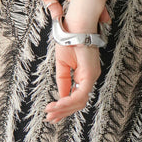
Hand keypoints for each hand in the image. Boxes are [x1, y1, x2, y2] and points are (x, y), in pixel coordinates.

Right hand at [44, 4, 110, 122]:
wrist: (76, 24)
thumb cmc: (70, 38)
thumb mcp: (63, 64)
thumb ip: (64, 80)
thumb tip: (62, 96)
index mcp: (85, 74)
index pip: (77, 97)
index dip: (64, 107)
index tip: (51, 113)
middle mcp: (91, 77)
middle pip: (78, 102)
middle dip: (63, 112)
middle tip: (50, 118)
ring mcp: (92, 76)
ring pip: (80, 101)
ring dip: (64, 108)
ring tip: (50, 112)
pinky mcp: (90, 73)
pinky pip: (80, 93)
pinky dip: (68, 100)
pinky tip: (58, 103)